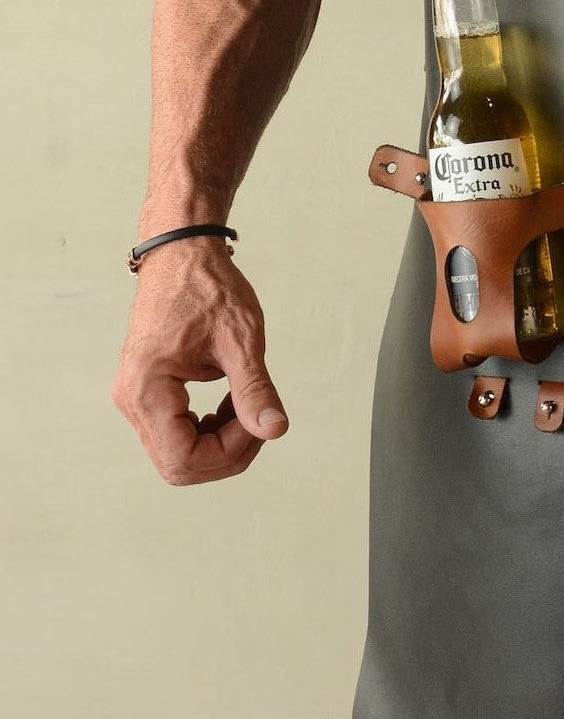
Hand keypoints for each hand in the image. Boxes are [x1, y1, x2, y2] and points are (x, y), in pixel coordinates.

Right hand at [110, 238, 289, 484]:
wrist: (183, 253)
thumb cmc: (207, 287)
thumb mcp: (240, 339)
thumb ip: (254, 389)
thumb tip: (275, 430)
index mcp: (147, 389)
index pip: (183, 460)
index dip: (229, 453)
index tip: (259, 420)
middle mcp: (132, 400)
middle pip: (179, 465)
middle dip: (226, 452)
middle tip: (257, 416)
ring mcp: (136, 398)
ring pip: (178, 453)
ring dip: (219, 442)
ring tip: (245, 404)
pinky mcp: (147, 393)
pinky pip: (176, 433)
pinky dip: (209, 429)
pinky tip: (230, 403)